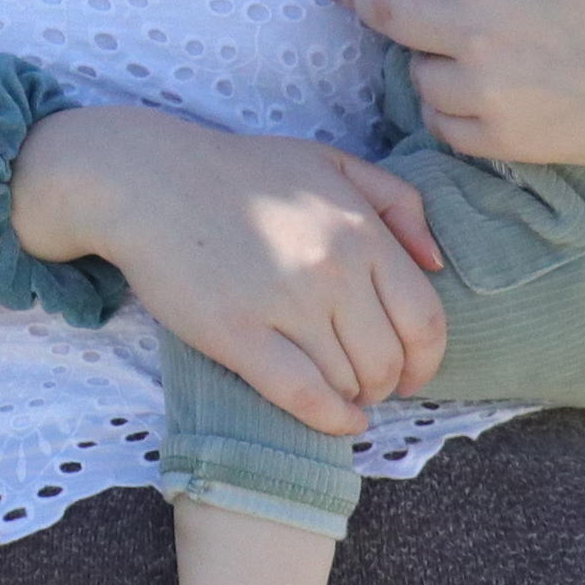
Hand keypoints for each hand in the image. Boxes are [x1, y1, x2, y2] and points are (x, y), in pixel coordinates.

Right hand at [8, 104, 444, 433]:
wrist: (147, 180)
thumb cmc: (239, 172)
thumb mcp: (329, 163)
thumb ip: (397, 202)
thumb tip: (437, 263)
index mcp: (359, 231)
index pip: (424, 318)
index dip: (427, 359)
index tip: (413, 373)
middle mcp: (331, 269)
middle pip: (387, 360)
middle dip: (386, 384)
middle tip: (366, 384)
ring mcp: (284, 304)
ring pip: (347, 382)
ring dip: (352, 397)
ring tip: (338, 391)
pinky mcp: (237, 334)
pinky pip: (303, 395)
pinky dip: (330, 419)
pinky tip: (338, 421)